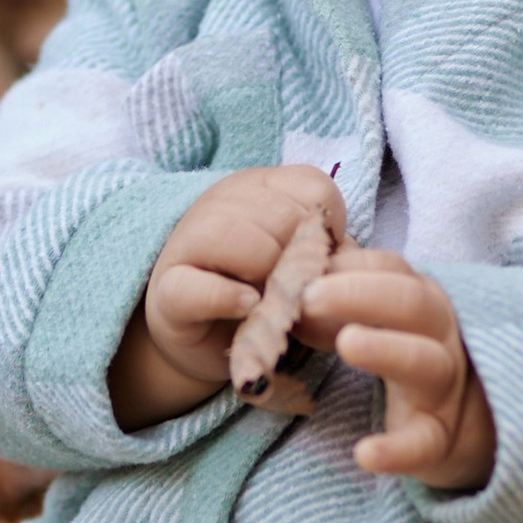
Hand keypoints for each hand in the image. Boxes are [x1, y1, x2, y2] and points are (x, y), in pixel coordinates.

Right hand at [109, 164, 347, 431]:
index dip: (329, 231)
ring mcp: (190, 243)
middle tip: (297, 291)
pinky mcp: (169, 291)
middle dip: (301, 262)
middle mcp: (222, 203)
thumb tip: (353, 263)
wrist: (204, 336)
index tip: (319, 261)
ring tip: (271, 302)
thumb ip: (333, 256)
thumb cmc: (263, 292)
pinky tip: (249, 307)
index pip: (315, 187)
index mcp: (261, 187)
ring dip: (269, 279)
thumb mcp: (304, 265)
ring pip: (243, 242)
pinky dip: (229, 297)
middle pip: (283, 217)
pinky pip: (200, 287)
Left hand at [296, 251, 495, 490]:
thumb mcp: (371, 320)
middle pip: (411, 303)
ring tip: (347, 342)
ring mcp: (442, 386)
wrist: (456, 419)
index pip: (392, 269)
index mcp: (418, 299)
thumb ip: (329, 303)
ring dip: (386, 349)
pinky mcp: (437, 436)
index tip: (307, 270)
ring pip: (424, 362)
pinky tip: (365, 454)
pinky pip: (423, 443)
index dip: (351, 266)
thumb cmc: (399, 351)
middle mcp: (438, 335)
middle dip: (361, 294)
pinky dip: (397, 451)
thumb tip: (278, 291)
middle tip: (309, 296)